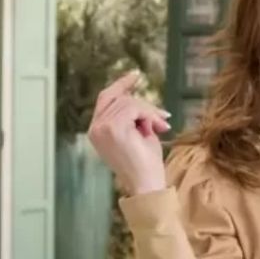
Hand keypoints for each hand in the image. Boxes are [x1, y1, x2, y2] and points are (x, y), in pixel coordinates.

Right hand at [87, 71, 171, 194]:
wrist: (146, 184)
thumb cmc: (145, 163)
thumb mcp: (138, 132)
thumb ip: (133, 115)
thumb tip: (138, 97)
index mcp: (97, 130)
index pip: (105, 98)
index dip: (121, 84)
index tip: (136, 75)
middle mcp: (95, 128)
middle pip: (121, 98)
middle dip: (145, 105)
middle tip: (163, 119)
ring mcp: (102, 127)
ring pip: (130, 102)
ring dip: (150, 113)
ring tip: (161, 127)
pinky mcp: (113, 128)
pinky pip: (135, 108)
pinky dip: (149, 115)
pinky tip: (156, 129)